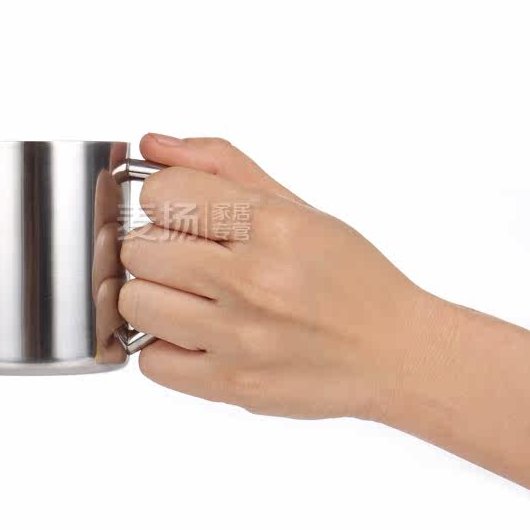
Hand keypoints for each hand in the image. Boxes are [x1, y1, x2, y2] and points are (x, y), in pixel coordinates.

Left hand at [119, 133, 439, 418]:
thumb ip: (221, 167)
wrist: (395, 353)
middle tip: (190, 259)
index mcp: (274, 227)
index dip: (164, 199)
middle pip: (139, 249)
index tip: (182, 212)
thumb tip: (151, 143)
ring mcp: (241, 339)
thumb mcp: (297, 207)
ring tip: (191, 299)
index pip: (162, 193)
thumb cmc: (350, 279)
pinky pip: (150, 362)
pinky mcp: (232, 386)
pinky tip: (196, 337)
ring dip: (154, 297)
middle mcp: (254, 282)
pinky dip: (163, 348)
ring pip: (135, 304)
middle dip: (157, 248)